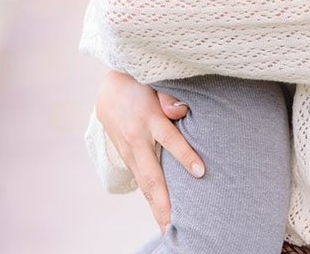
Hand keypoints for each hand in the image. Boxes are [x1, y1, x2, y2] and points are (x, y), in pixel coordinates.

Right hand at [95, 71, 204, 231]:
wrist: (109, 88)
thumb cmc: (141, 83)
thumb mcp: (155, 81)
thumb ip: (169, 96)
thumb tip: (181, 111)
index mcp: (148, 117)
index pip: (169, 138)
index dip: (184, 155)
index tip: (201, 172)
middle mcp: (137, 138)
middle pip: (153, 174)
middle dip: (164, 201)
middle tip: (175, 224)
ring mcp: (129, 150)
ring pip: (145, 183)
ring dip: (156, 207)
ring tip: (168, 229)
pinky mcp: (127, 156)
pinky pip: (141, 180)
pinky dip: (150, 198)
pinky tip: (160, 214)